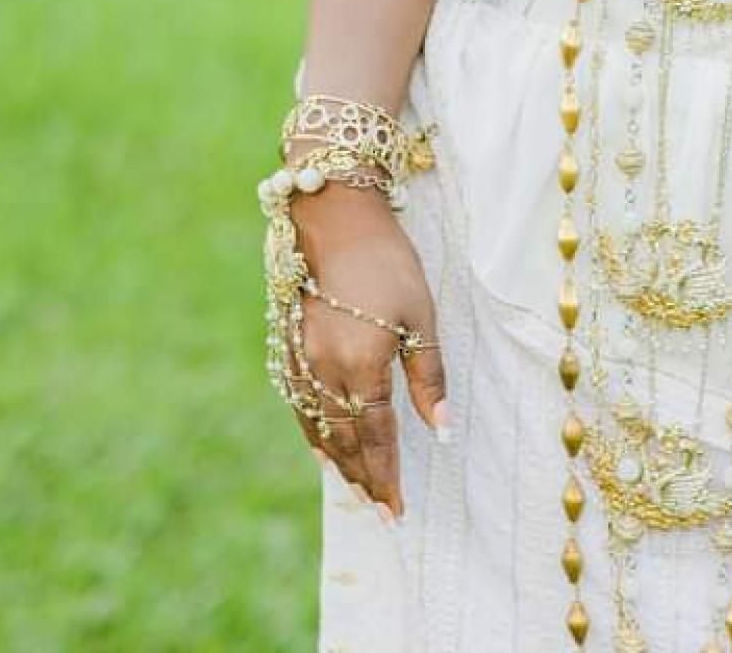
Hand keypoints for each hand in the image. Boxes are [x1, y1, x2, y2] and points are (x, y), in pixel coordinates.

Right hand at [288, 186, 447, 515]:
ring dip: (339, 461)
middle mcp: (327, 371)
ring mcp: (303, 360)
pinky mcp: (290, 345)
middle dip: (364, 479)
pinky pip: (300, 403)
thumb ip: (429, 377)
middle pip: (347, 440)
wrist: (336, 218)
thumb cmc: (389, 263)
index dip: (388, 477)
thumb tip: (441, 431)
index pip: (378, 438)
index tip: (396, 512)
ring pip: (320, 426)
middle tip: (380, 511)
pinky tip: (321, 445)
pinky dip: (312, 431)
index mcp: (363, 366)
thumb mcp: (422, 316)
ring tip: (355, 489)